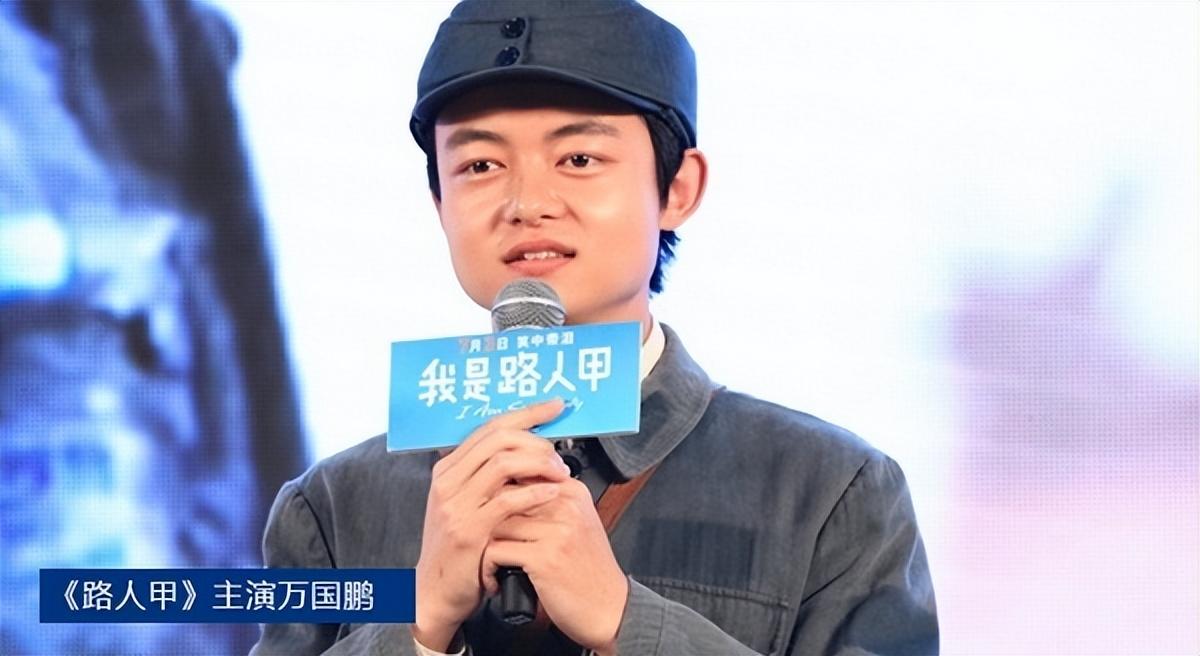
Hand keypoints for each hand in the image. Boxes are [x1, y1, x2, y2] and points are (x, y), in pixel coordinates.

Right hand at [412, 399, 571, 650]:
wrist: (434, 594)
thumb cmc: (459, 549)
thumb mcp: (465, 505)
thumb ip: (487, 478)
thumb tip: (528, 451)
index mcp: (448, 469)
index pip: (490, 427)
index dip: (527, 413)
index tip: (556, 407)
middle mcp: (447, 481)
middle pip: (499, 438)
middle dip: (537, 440)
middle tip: (559, 454)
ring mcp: (456, 505)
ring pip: (504, 462)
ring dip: (540, 463)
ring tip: (560, 474)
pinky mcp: (469, 530)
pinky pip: (508, 500)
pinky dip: (535, 492)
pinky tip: (552, 493)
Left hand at [482, 477, 629, 652]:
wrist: (610, 609)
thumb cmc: (590, 571)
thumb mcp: (577, 525)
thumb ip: (549, 503)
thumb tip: (507, 488)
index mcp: (573, 492)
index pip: (522, 472)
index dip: (498, 494)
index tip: (491, 514)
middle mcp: (566, 506)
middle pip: (504, 495)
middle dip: (486, 520)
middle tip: (483, 541)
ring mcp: (557, 530)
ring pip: (495, 522)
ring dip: (483, 546)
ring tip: (489, 564)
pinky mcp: (544, 557)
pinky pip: (495, 551)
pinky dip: (487, 568)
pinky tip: (495, 580)